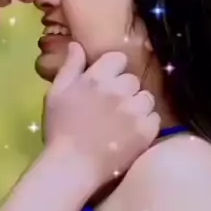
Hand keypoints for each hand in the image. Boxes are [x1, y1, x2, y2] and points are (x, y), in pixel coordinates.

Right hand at [43, 43, 159, 183]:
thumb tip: (77, 44)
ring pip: (147, 97)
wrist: (72, 166)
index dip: (113, 71)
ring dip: (138, 106)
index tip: (106, 85)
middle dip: (125, 90)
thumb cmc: (60, 130)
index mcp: (96, 77)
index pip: (118, 59)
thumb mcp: (56, 93)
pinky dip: (146, 124)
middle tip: (112, 108)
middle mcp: (118, 89)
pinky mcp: (146, 130)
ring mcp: (134, 110)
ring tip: (124, 122)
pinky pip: (155, 118)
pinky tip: (131, 134)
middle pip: (132, 80)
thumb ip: (70, 66)